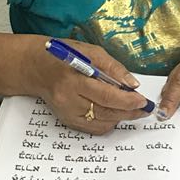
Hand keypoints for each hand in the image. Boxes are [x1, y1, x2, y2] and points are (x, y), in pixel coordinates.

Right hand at [32, 38, 146, 134]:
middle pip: (105, 112)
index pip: (106, 95)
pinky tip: (115, 113)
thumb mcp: (90, 52)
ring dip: (120, 118)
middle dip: (129, 112)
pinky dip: (108, 122)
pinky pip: (93, 128)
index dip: (127, 100)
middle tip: (144, 108)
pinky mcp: (67, 121)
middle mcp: (68, 101)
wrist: (36, 68)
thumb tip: (132, 84)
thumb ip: (112, 67)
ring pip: (101, 123)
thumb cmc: (64, 55)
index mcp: (73, 80)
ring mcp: (66, 114)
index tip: (142, 100)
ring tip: (133, 110)